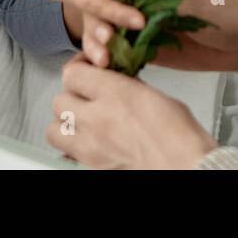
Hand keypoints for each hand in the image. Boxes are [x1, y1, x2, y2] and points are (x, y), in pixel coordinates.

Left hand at [46, 54, 217, 168]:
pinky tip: (87, 144)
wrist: (184, 166)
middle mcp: (97, 119)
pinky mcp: (91, 166)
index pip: (72, 73)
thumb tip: (116, 83)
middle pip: (59, 101)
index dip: (79, 70)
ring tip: (81, 123)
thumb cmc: (179, 135)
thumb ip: (128, 86)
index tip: (87, 71)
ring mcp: (91, 146)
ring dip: (64, 124)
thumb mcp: (154, 95)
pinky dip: (71, 148)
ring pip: (53, 129)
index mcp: (115, 93)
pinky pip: (66, 154)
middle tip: (86, 98)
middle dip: (71, 97)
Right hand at [79, 0, 237, 72]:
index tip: (103, 2)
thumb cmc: (230, 11)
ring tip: (101, 57)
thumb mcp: (204, 3)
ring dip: (98, 39)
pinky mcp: (143, 43)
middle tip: (103, 37)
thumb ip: (175, 3)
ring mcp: (139, 17)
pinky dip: (107, 56)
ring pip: (107, 24)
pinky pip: (118, 48)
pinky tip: (102, 66)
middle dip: (99, 16)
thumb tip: (142, 5)